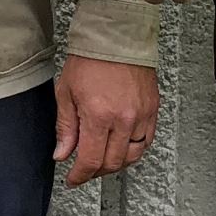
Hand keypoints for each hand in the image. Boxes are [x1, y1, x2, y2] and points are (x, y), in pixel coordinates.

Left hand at [53, 55, 159, 186]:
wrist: (117, 36)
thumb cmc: (90, 58)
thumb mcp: (66, 92)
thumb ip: (65, 128)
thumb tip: (63, 153)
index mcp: (98, 114)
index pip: (91, 160)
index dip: (80, 175)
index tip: (73, 179)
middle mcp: (123, 118)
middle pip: (112, 163)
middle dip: (96, 172)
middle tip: (84, 169)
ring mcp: (141, 115)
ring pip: (132, 156)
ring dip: (116, 164)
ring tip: (103, 160)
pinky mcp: (153, 109)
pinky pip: (147, 141)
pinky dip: (134, 150)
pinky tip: (122, 147)